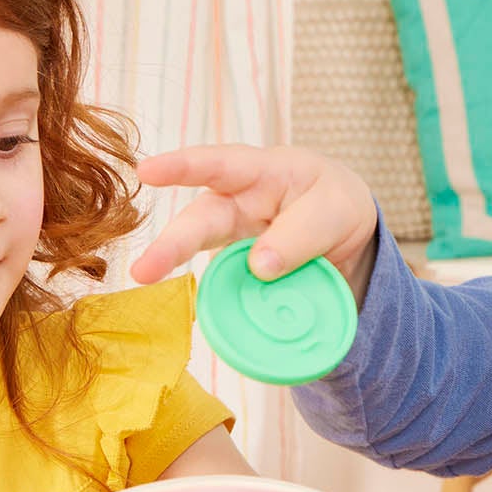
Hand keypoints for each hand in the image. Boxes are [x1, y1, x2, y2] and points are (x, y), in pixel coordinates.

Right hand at [131, 143, 380, 298]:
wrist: (348, 238)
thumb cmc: (334, 205)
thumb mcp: (336, 209)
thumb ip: (303, 233)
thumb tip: (258, 267)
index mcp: (263, 174)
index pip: (221, 165)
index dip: (183, 167)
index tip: (148, 171)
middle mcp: (238, 208)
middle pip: (201, 222)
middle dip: (171, 245)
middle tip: (143, 270)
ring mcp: (236, 246)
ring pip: (209, 262)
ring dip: (189, 280)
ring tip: (152, 286)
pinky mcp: (241, 279)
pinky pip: (230, 294)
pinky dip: (225, 311)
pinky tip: (222, 327)